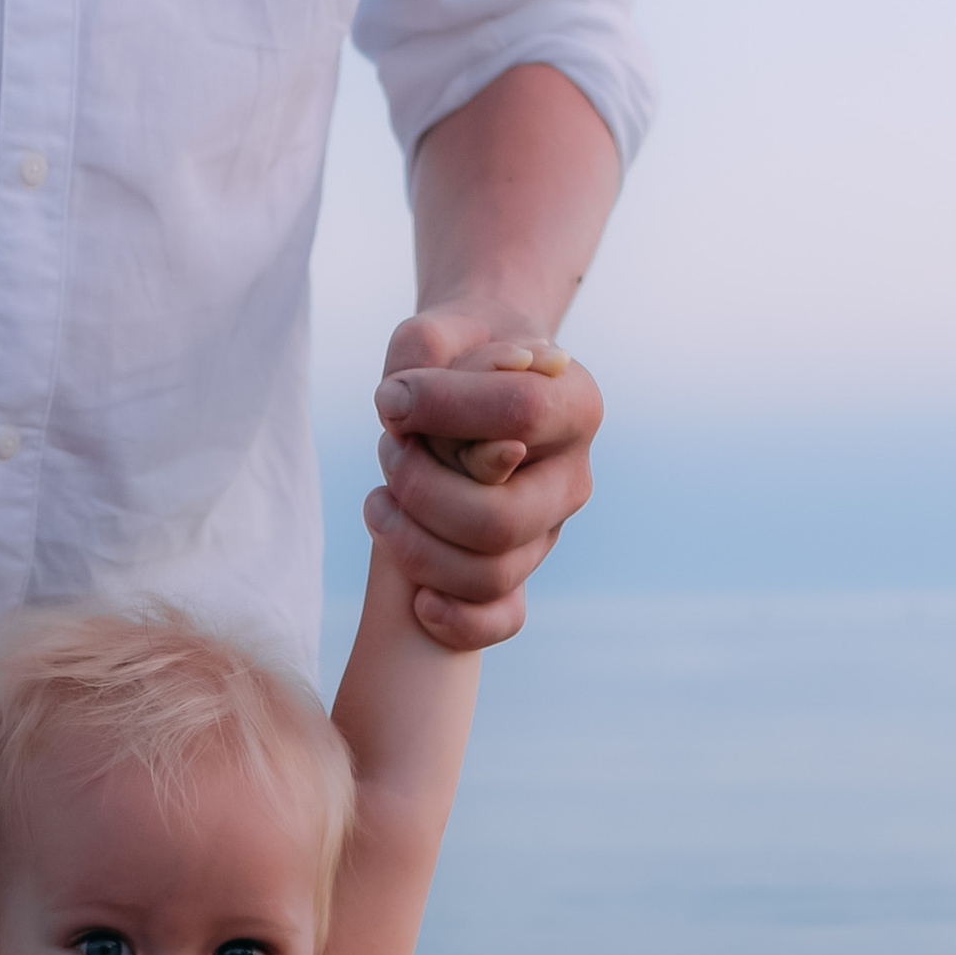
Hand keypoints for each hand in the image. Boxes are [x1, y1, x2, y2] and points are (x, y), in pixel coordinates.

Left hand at [365, 308, 603, 650]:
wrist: (470, 388)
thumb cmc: (452, 357)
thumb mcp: (437, 333)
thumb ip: (422, 354)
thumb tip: (401, 412)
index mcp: (576, 404)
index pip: (519, 413)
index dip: (444, 409)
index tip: (391, 398)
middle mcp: (573, 479)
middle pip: (501, 519)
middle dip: (423, 493)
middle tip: (387, 455)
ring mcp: (548, 534)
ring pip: (489, 575)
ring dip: (416, 548)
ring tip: (379, 503)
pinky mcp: (520, 574)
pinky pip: (501, 621)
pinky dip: (458, 621)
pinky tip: (418, 600)